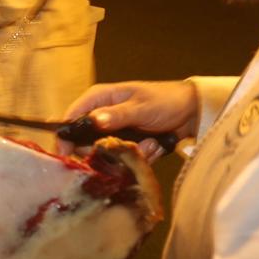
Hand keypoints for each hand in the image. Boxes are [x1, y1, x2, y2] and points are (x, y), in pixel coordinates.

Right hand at [60, 79, 200, 158]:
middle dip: (108, 150)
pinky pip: (123, 159)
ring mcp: (115, 132)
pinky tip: (154, 146)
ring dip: (129, 153)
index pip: (71, 118)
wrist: (192, 112)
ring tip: (149, 143)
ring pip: (108, 154)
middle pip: (86, 142)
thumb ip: (117, 115)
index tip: (68, 154)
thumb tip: (93, 121)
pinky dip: (140, 156)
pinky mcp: (127, 145)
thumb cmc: (166, 100)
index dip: (66, 137)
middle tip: (129, 145)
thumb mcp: (141, 107)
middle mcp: (103, 116)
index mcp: (99, 99)